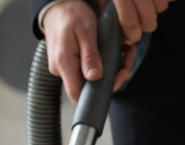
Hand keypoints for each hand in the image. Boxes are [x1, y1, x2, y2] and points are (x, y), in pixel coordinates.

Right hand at [41, 0, 169, 101]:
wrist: (57, 7)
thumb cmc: (70, 14)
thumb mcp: (85, 30)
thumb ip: (89, 55)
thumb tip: (95, 77)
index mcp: (64, 63)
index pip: (77, 94)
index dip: (94, 96)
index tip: (113, 84)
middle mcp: (62, 70)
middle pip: (87, 88)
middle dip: (110, 79)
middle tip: (126, 63)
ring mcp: (65, 69)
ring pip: (90, 79)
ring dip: (110, 70)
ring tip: (125, 54)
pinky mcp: (70, 65)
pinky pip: (87, 70)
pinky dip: (103, 64)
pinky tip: (115, 54)